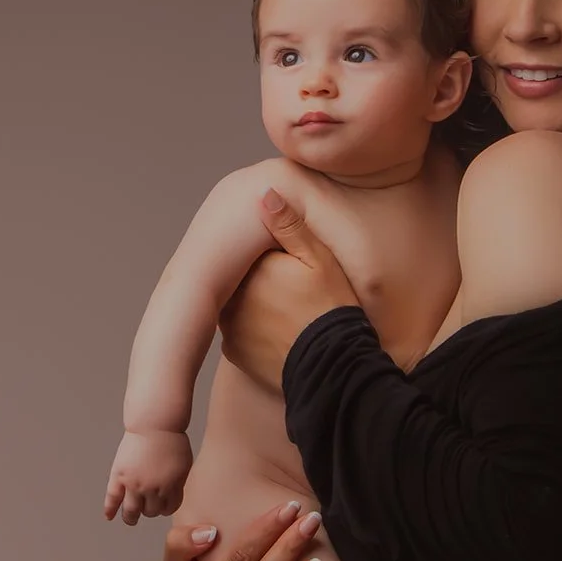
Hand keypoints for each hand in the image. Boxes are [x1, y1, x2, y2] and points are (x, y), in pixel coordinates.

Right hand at [105, 428, 191, 524]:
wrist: (154, 424)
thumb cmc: (171, 439)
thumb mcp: (183, 464)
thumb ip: (178, 482)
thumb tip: (172, 496)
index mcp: (172, 486)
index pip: (169, 508)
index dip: (166, 508)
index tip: (163, 507)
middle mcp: (153, 488)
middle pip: (151, 511)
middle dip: (151, 510)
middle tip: (148, 508)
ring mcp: (134, 484)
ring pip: (131, 511)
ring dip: (131, 518)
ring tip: (131, 519)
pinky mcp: (119, 477)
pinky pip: (112, 498)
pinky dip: (110, 509)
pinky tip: (109, 516)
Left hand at [219, 188, 358, 389]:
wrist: (332, 368)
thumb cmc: (331, 310)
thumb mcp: (320, 261)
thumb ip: (290, 226)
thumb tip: (264, 192)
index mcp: (250, 267)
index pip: (253, 249)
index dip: (274, 253)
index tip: (292, 264)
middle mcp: (231, 294)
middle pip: (243, 275)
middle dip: (262, 276)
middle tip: (294, 289)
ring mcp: (229, 325)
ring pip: (238, 301)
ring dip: (255, 301)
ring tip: (288, 309)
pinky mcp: (234, 351)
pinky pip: (240, 330)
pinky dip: (254, 328)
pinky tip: (279, 330)